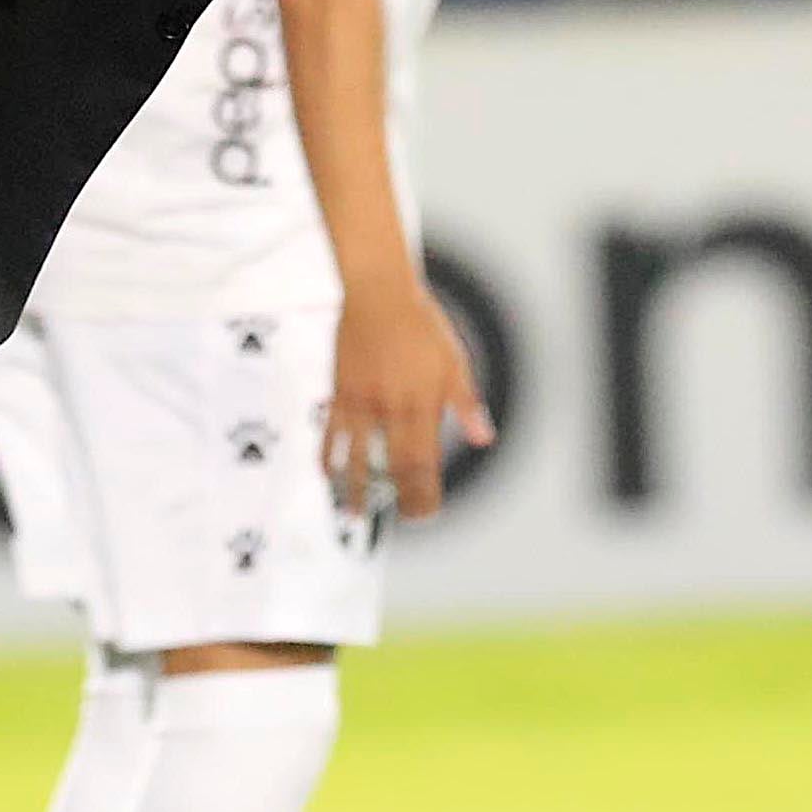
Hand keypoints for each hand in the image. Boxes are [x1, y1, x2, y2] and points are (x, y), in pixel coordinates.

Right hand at [324, 274, 491, 524]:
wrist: (377, 293)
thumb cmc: (420, 323)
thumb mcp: (454, 361)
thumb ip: (465, 403)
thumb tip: (484, 438)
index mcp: (421, 403)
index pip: (423, 461)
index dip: (424, 492)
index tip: (427, 511)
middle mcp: (389, 408)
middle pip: (391, 467)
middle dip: (398, 498)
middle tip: (403, 519)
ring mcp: (360, 402)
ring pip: (356, 457)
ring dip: (357, 490)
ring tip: (356, 513)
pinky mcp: (339, 392)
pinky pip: (331, 433)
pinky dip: (329, 457)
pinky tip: (328, 474)